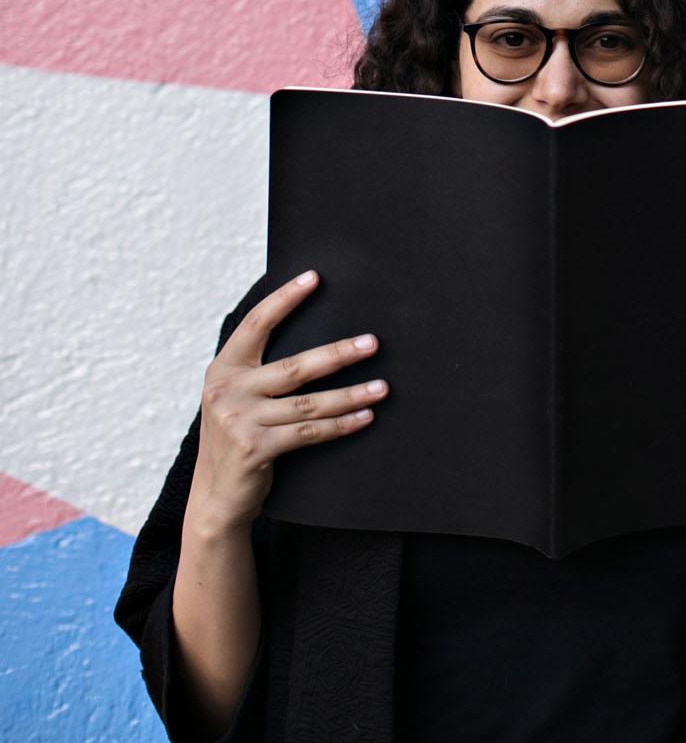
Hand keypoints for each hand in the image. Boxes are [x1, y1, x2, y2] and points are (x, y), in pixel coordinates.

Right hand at [188, 270, 389, 531]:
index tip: (313, 277)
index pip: (256, 323)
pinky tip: (365, 417)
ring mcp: (239, 420)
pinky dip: (341, 425)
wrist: (214, 498)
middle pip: (295, 366)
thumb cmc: (236, 438)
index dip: (284, 299)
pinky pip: (309, 433)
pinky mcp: (255, 448)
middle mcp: (227, 390)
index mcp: (223, 369)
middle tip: (372, 343)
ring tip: (382, 387)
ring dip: (350, 395)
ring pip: (309, 403)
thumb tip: (313, 341)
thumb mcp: (234, 398)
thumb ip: (257, 371)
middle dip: (338, 354)